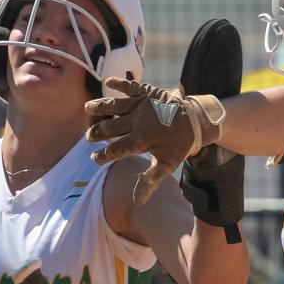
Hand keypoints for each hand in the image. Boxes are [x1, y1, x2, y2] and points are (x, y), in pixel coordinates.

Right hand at [85, 77, 224, 203]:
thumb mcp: (167, 165)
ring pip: (115, 106)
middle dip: (97, 133)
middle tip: (88, 137)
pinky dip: (120, 83)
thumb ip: (150, 180)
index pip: (115, 150)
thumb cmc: (179, 145)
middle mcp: (137, 122)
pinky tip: (108, 82)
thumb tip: (138, 201)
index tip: (95, 159)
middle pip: (110, 128)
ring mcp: (141, 106)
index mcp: (140, 140)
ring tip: (87, 108)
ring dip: (100, 107)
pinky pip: (131, 87)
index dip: (103, 155)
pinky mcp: (148, 93)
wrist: (196, 121)